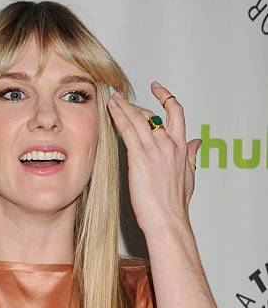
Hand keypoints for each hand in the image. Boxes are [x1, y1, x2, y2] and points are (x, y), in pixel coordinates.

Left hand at [107, 81, 200, 234]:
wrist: (167, 219)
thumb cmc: (175, 204)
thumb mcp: (189, 176)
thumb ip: (191, 156)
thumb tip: (197, 142)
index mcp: (181, 147)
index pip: (176, 112)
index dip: (166, 96)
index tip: (157, 88)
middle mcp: (169, 144)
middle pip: (152, 113)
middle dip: (136, 104)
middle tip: (123, 98)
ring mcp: (154, 150)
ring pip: (138, 119)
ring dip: (123, 106)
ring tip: (113, 98)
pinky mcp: (139, 157)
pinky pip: (127, 130)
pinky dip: (118, 116)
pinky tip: (111, 109)